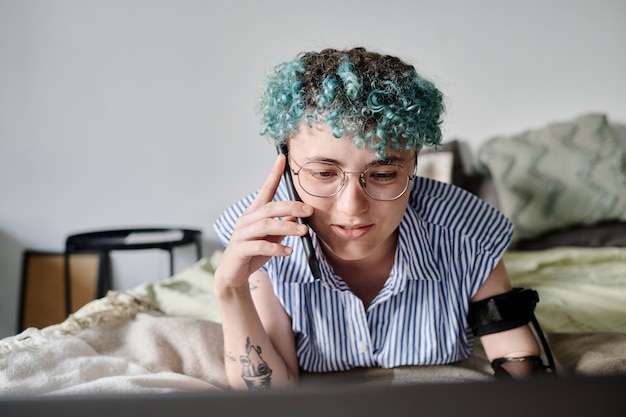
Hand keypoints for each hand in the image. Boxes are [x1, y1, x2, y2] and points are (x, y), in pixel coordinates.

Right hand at [214, 154, 312, 290]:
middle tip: (309, 211)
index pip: (266, 189)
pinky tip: (288, 251)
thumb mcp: (272, 237)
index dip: (274, 173)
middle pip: (270, 207)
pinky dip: (276, 248)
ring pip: (266, 225)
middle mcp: (247, 219)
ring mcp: (242, 234)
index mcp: (255, 213)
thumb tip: (299, 214)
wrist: (233, 274)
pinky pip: (260, 246)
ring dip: (287, 227)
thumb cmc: (253, 253)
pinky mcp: (240, 249)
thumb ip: (283, 224)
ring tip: (303, 232)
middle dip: (291, 207)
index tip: (282, 158)